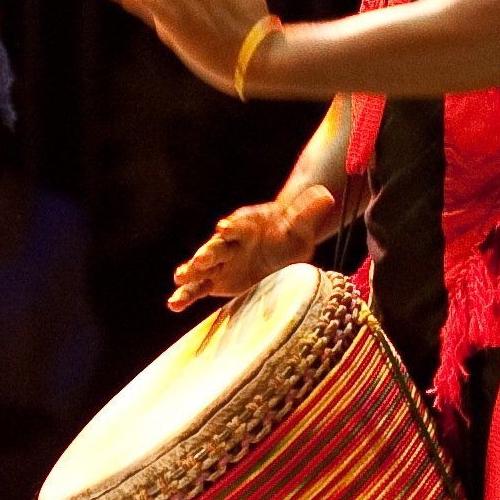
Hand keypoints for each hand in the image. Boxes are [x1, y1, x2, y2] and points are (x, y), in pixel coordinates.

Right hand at [170, 182, 336, 311]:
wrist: (278, 243)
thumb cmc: (289, 233)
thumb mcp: (300, 225)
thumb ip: (307, 212)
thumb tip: (326, 195)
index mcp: (246, 226)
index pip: (238, 225)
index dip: (232, 226)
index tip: (225, 228)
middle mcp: (229, 243)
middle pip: (216, 247)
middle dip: (208, 253)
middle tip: (200, 260)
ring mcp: (220, 262)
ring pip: (202, 267)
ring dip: (191, 273)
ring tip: (179, 279)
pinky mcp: (216, 280)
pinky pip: (199, 288)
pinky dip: (186, 295)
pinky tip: (173, 304)